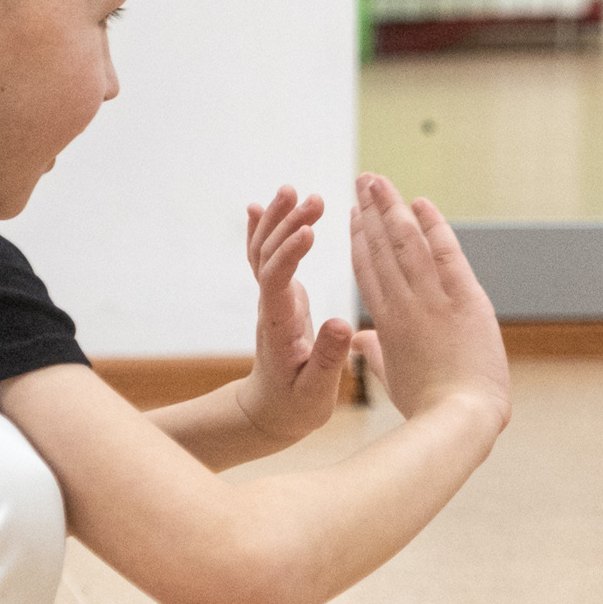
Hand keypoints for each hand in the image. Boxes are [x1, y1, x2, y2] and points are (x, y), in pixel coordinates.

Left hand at [231, 186, 353, 444]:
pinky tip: (261, 207)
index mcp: (279, 327)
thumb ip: (328, 358)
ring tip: (293, 190)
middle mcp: (271, 307)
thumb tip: (342, 323)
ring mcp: (272, 300)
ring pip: (264, 252)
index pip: (276, 281)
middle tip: (313, 198)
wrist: (269, 413)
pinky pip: (265, 259)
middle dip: (287, 224)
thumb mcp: (315, 391)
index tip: (310, 230)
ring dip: (277, 220)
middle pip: (268, 256)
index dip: (289, 254)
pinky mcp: (279, 298)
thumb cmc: (294, 407)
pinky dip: (263, 231)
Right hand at [348, 174, 510, 429]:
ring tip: (378, 180)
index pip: (367, 271)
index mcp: (385, 323)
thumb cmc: (427, 404)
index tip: (353, 214)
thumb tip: (362, 341)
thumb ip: (376, 353)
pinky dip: (433, 226)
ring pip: (405, 243)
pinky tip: (421, 203)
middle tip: (363, 180)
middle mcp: (404, 304)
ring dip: (391, 208)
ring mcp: (432, 299)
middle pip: (380, 248)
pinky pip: (445, 253)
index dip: (359, 240)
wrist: (459, 416)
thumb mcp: (393, 378)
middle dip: (370, 210)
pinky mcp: (463, 299)